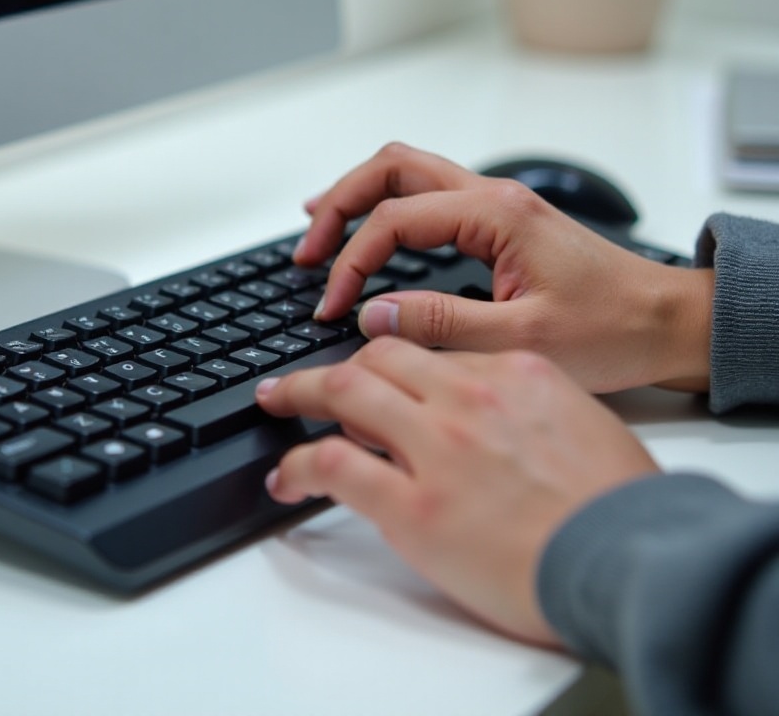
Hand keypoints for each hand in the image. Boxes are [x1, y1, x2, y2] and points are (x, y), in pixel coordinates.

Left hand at [257, 339, 659, 644]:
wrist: (632, 557)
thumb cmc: (618, 500)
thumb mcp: (583, 419)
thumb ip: (528, 402)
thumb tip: (492, 411)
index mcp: (512, 370)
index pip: (430, 350)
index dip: (390, 360)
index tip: (374, 371)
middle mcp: (467, 396)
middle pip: (378, 356)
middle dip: (336, 363)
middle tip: (307, 376)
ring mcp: (436, 447)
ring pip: (343, 393)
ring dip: (299, 393)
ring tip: (275, 401)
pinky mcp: (413, 505)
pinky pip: (332, 465)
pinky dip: (297, 465)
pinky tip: (285, 476)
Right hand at [295, 143, 712, 393]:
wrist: (665, 320)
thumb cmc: (612, 327)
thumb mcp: (522, 340)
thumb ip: (441, 326)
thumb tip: (373, 314)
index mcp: (495, 214)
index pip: (394, 219)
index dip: (351, 261)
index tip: (331, 305)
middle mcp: (492, 196)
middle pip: (392, 168)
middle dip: (340, 203)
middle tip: (307, 248)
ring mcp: (495, 204)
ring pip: (408, 172)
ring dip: (359, 196)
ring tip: (319, 228)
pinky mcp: (498, 222)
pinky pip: (427, 196)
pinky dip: (387, 207)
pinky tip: (372, 233)